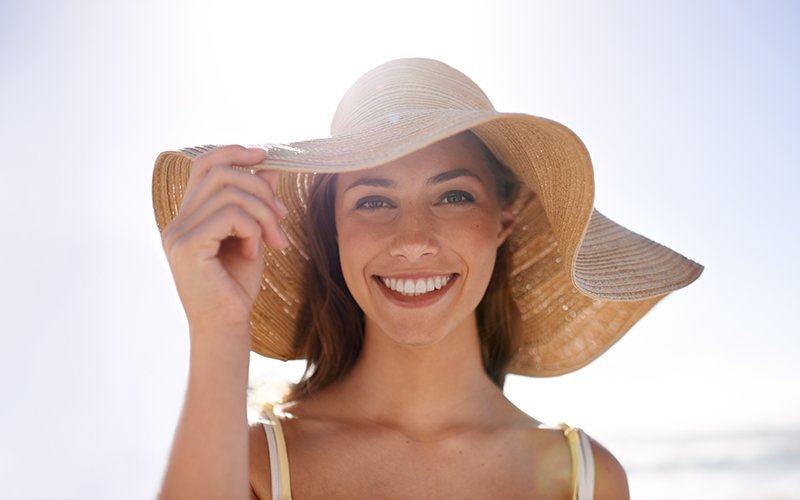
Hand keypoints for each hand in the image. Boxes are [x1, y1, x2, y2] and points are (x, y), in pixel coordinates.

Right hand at [160, 145, 288, 337]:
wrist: (226, 328)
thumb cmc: (236, 288)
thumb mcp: (253, 237)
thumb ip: (257, 203)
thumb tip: (270, 165)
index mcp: (189, 216)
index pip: (204, 164)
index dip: (233, 151)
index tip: (265, 154)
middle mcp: (178, 221)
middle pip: (220, 173)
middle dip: (261, 188)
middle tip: (283, 217)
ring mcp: (178, 233)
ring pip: (230, 193)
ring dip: (263, 214)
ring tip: (274, 241)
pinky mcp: (188, 246)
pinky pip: (230, 215)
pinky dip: (253, 230)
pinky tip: (256, 252)